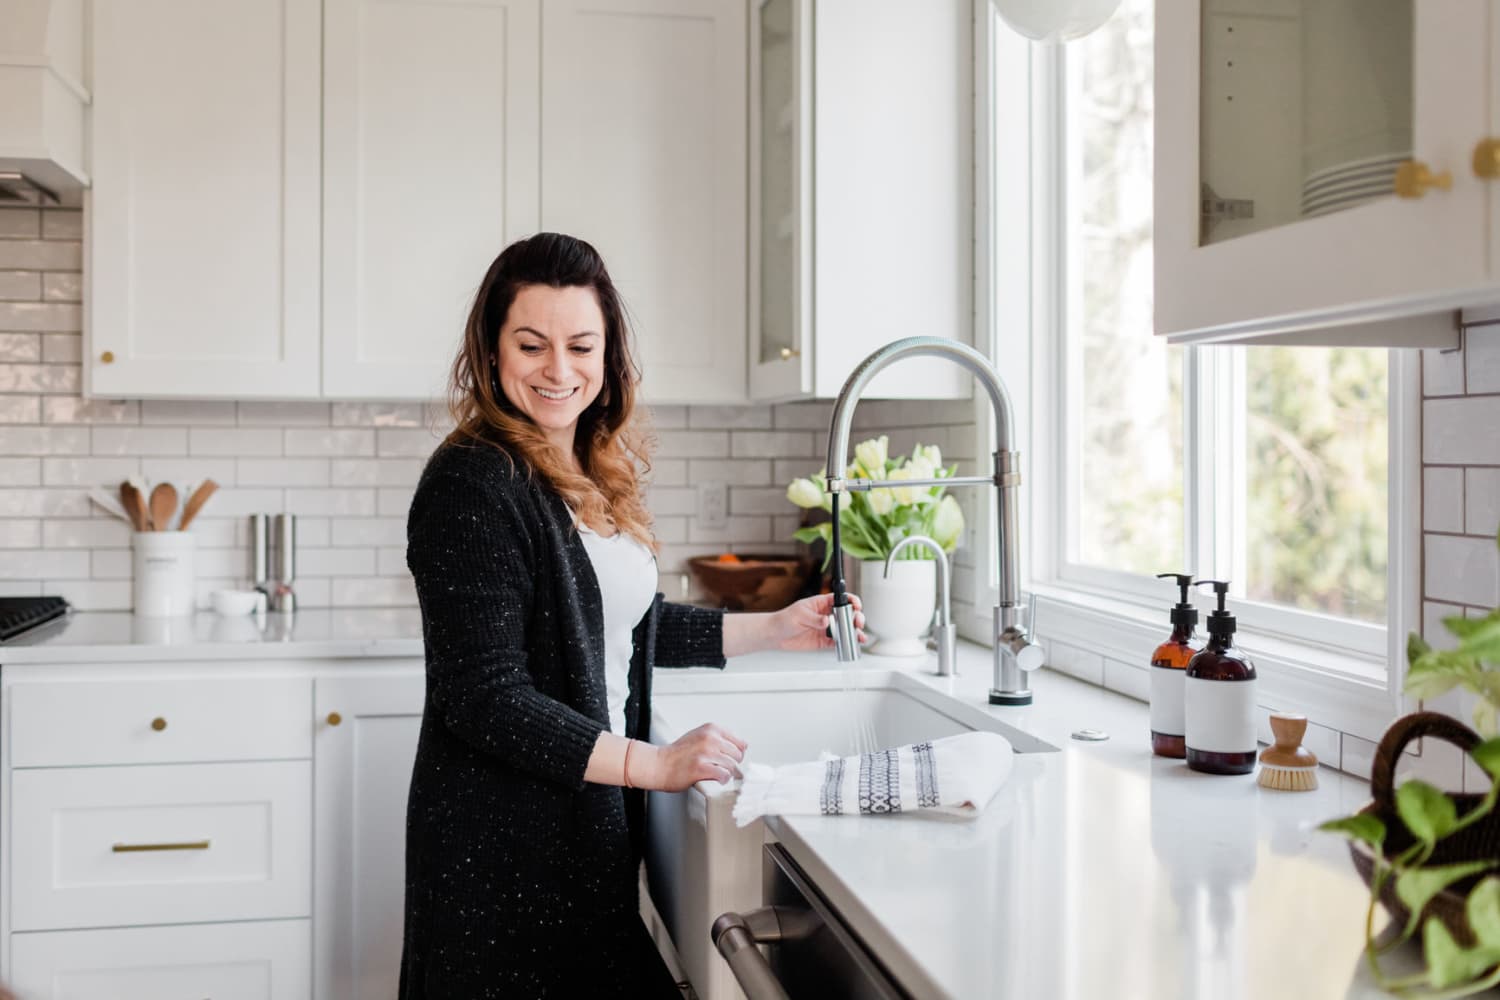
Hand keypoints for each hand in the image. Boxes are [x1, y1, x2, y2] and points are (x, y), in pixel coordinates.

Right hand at [633, 723, 747, 790]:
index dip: (737, 754)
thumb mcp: (699, 736)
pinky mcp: (701, 767)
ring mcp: (705, 753)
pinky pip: (724, 775)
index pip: (740, 743)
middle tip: (722, 769)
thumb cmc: (677, 753)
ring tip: (717, 774)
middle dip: (732, 765)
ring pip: (731, 766)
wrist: (659, 764)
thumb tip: (743, 746)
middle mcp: (710, 738)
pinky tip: (715, 779)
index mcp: (711, 729)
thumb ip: (719, 738)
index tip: (730, 759)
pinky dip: (722, 780)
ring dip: (727, 774)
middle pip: (737, 756)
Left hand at [768, 592, 866, 651]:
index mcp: (821, 603)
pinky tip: (850, 645)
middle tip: (857, 623)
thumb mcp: (799, 615)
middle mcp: (827, 615)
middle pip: (847, 614)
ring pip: (845, 629)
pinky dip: (846, 644)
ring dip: (854, 632)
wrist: (775, 635)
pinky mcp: (824, 641)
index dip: (851, 601)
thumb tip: (827, 621)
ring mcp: (827, 628)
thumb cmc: (785, 619)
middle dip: (856, 618)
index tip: (856, 606)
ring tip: (859, 637)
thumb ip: (814, 618)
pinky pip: (838, 642)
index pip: (840, 599)